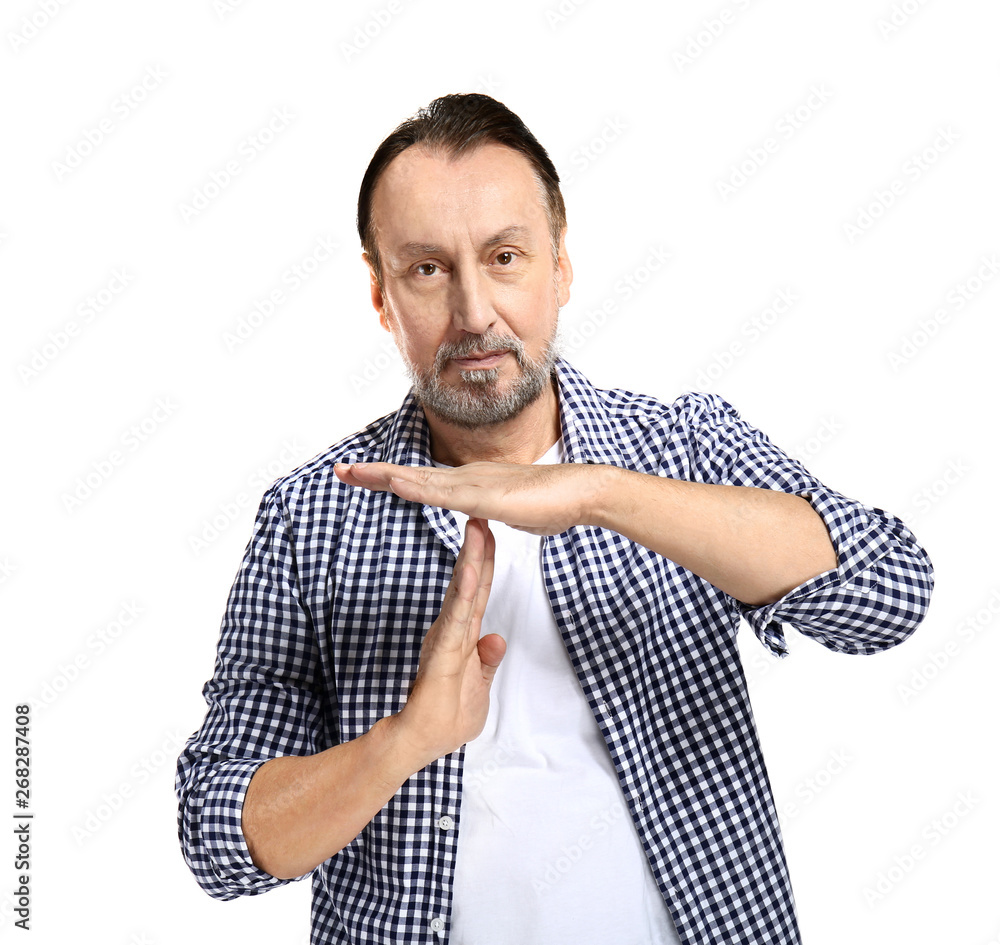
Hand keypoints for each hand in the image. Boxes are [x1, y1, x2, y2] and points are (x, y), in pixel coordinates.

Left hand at [334, 460, 611, 535]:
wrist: (583, 492)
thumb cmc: (555, 504)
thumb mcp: (513, 513)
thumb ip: (495, 513)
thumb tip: (486, 518)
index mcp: (471, 484)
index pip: (424, 481)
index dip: (394, 479)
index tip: (365, 476)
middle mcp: (466, 479)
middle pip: (412, 476)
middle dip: (375, 474)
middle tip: (341, 469)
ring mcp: (474, 486)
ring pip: (420, 480)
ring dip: (384, 476)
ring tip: (351, 472)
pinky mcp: (484, 497)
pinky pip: (442, 493)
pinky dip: (415, 487)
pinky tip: (394, 483)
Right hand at [388, 517, 505, 768]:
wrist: (419, 742)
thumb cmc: (444, 717)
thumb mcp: (478, 687)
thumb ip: (486, 662)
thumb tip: (496, 639)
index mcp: (462, 636)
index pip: (478, 593)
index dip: (485, 563)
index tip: (491, 532)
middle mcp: (452, 630)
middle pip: (470, 584)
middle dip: (478, 549)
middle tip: (480, 514)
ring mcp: (447, 638)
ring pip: (463, 593)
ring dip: (471, 560)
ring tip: (477, 529)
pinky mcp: (443, 651)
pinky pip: (457, 618)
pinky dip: (464, 594)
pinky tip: (469, 571)